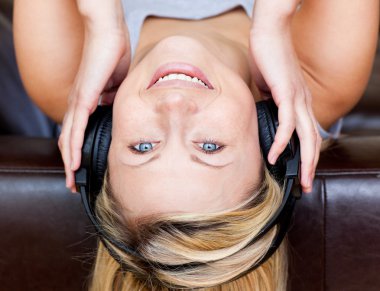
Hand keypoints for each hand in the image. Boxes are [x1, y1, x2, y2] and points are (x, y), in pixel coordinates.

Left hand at [58, 0, 129, 191]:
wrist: (109, 34)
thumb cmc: (113, 56)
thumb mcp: (116, 87)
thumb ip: (112, 101)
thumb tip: (113, 110)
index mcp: (85, 102)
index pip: (77, 132)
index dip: (76, 151)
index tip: (82, 168)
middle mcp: (76, 105)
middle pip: (67, 140)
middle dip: (70, 164)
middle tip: (73, 183)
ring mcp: (77, 102)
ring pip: (67, 139)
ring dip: (68, 163)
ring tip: (71, 182)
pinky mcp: (83, 99)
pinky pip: (75, 128)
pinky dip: (72, 147)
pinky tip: (73, 163)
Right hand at [250, 1, 321, 192]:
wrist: (268, 33)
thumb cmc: (267, 58)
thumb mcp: (268, 88)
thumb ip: (268, 104)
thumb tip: (261, 116)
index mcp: (300, 101)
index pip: (307, 133)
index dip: (307, 154)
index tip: (300, 170)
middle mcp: (304, 102)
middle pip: (314, 140)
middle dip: (312, 166)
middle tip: (307, 186)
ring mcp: (297, 98)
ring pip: (307, 136)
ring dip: (305, 161)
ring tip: (301, 180)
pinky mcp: (287, 93)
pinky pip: (287, 123)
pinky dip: (282, 142)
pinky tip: (275, 155)